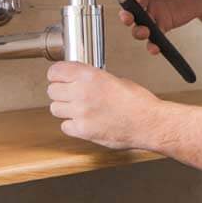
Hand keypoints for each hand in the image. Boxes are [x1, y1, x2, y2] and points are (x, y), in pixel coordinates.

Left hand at [47, 62, 162, 149]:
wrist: (149, 123)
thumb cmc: (139, 102)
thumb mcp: (116, 79)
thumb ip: (94, 79)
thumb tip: (80, 80)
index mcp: (91, 76)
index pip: (56, 71)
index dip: (56, 74)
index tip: (58, 77)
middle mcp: (82, 93)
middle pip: (52, 90)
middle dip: (60, 91)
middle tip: (69, 94)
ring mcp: (81, 113)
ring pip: (55, 108)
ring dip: (64, 108)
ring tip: (77, 108)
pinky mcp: (83, 131)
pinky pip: (65, 126)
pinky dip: (72, 125)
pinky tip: (83, 121)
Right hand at [120, 0, 201, 55]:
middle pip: (132, 6)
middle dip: (127, 13)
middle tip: (128, 17)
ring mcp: (154, 13)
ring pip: (139, 24)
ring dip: (138, 30)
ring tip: (144, 33)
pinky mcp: (163, 25)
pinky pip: (154, 37)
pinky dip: (153, 44)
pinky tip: (155, 49)